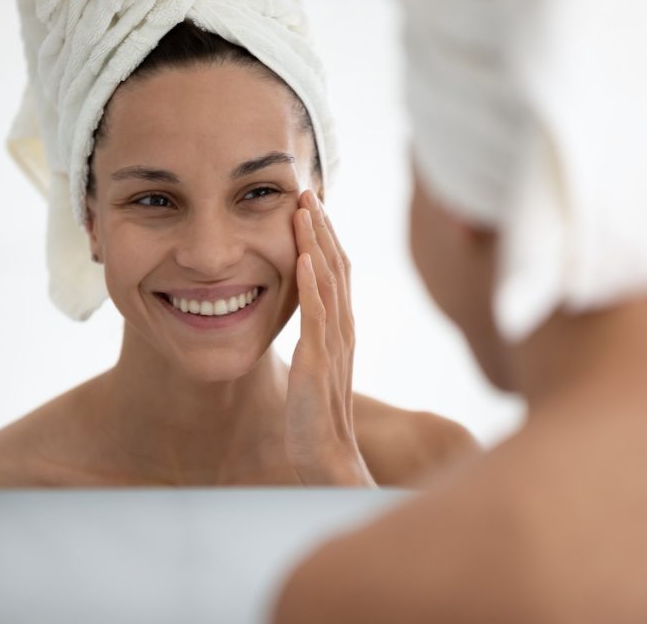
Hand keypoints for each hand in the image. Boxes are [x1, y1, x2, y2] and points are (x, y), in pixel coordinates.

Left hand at [285, 190, 374, 485]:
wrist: (327, 455)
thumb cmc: (317, 413)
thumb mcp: (316, 363)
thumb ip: (314, 335)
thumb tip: (302, 314)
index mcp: (342, 326)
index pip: (338, 270)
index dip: (326, 236)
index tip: (311, 205)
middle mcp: (343, 328)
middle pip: (338, 266)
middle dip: (322, 227)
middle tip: (307, 191)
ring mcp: (333, 343)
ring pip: (329, 281)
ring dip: (317, 243)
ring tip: (304, 210)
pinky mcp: (317, 361)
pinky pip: (317, 316)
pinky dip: (312, 284)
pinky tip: (304, 258)